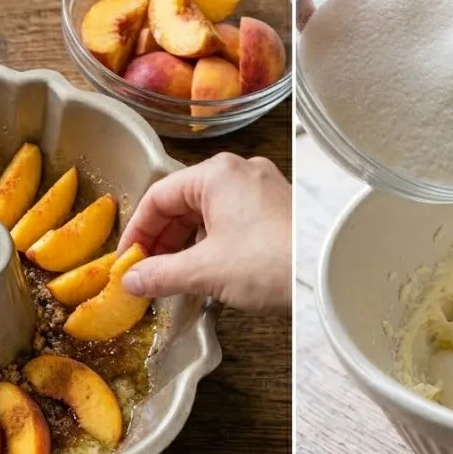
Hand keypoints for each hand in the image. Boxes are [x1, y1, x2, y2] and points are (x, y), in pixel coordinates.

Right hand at [118, 153, 291, 314]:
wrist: (326, 274)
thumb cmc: (270, 262)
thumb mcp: (205, 271)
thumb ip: (161, 274)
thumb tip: (131, 281)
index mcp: (217, 174)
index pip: (158, 196)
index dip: (137, 232)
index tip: (126, 261)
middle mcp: (240, 172)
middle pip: (184, 202)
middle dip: (162, 240)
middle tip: (146, 272)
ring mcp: (262, 189)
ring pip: (208, 213)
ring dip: (187, 244)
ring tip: (174, 277)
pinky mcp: (278, 210)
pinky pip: (232, 221)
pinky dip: (213, 243)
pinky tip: (208, 271)